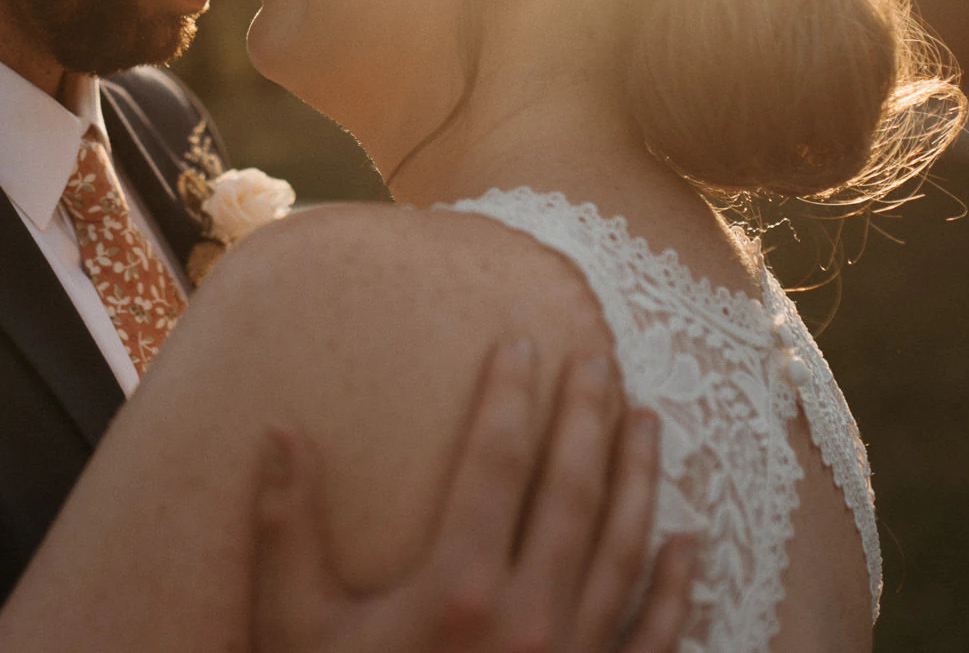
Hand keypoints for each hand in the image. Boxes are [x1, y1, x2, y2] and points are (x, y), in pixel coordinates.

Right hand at [249, 339, 696, 652]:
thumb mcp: (296, 628)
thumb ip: (288, 530)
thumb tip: (279, 432)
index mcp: (459, 588)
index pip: (496, 462)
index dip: (511, 397)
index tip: (520, 345)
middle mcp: (532, 617)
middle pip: (573, 491)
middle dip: (588, 418)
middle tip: (599, 360)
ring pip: (623, 549)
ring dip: (639, 479)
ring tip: (646, 420)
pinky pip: (653, 637)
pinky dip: (676, 588)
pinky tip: (689, 543)